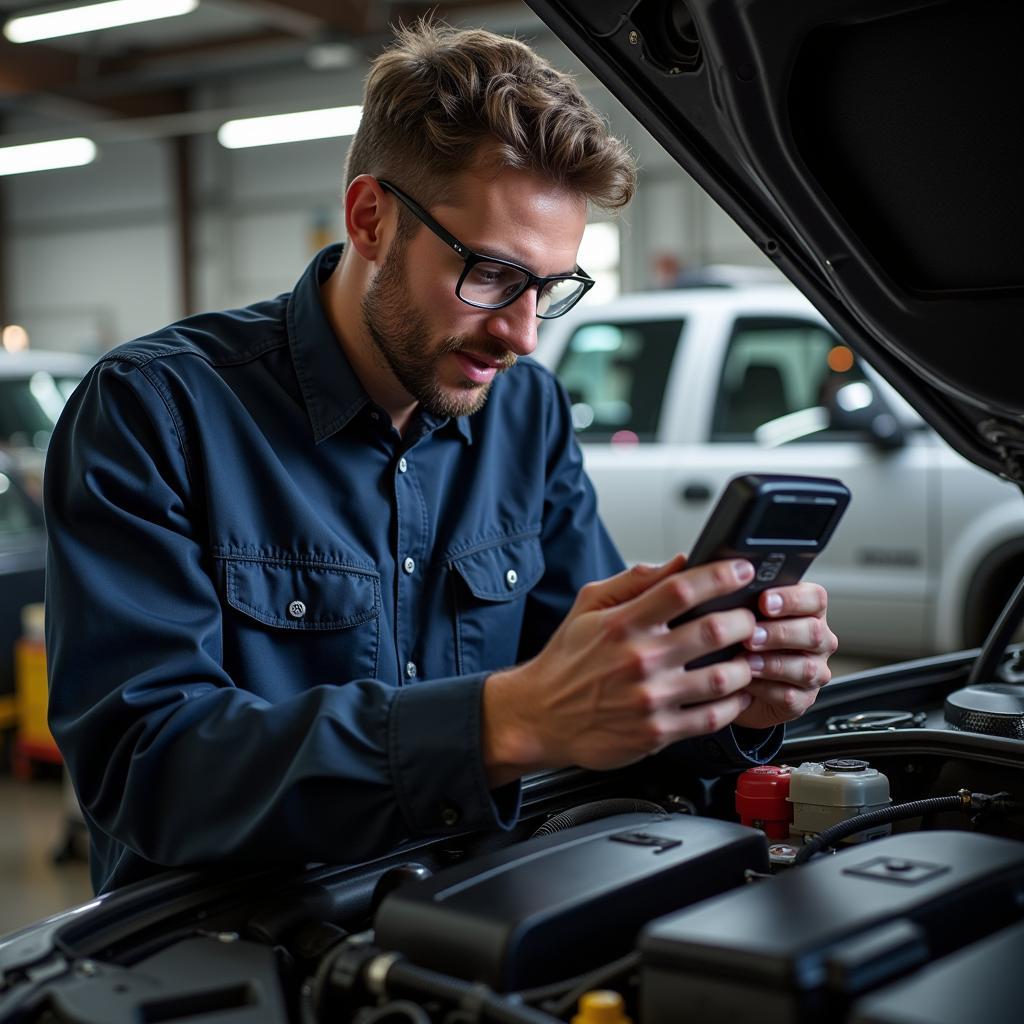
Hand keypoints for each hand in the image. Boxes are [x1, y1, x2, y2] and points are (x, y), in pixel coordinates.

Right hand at [482, 555, 758, 785]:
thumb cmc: (567, 660)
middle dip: (743, 620)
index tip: (741, 572)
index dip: (720, 576)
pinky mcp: (657, 732)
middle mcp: (639, 659)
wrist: (540, 715)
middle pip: (714, 630)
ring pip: (723, 677)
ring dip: (745, 664)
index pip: (682, 590)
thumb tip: (677, 562)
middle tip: (748, 618)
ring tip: (745, 656)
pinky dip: (733, 703)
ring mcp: (651, 698)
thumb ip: (633, 582)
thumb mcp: (588, 606)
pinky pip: (713, 718)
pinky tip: (734, 693)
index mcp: (623, 623)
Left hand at [733, 582, 836, 730]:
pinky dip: (765, 689)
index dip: (792, 599)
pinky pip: (790, 695)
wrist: (733, 682)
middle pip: (813, 632)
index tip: (765, 601)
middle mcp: (816, 638)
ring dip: (772, 664)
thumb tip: (705, 569)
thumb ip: (732, 592)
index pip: (814, 598)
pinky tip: (745, 683)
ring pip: (806, 668)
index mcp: (805, 609)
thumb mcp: (734, 611)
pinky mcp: (802, 699)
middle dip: (779, 633)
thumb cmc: (734, 638)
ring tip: (745, 661)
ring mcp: (813, 670)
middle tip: (750, 634)